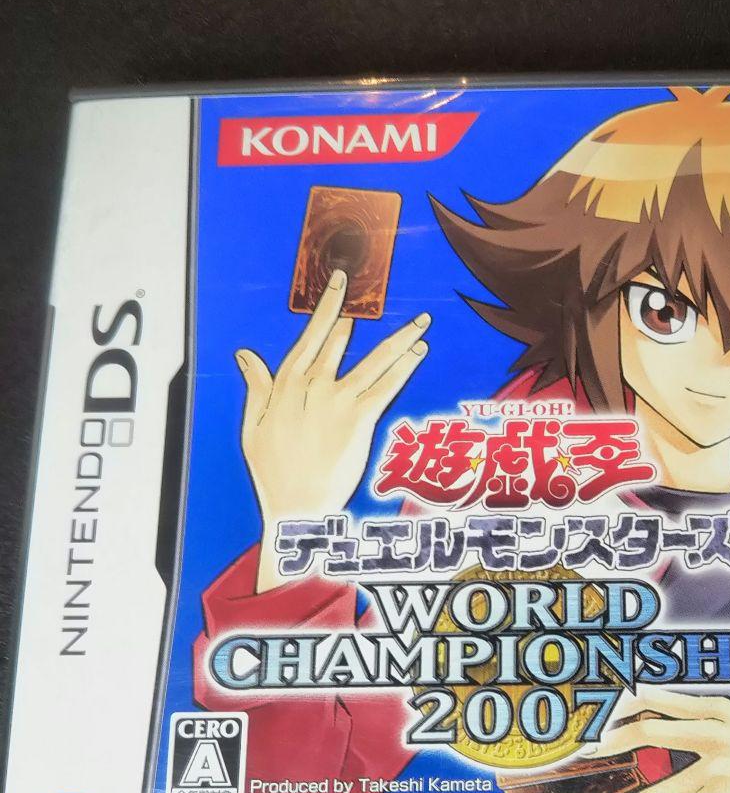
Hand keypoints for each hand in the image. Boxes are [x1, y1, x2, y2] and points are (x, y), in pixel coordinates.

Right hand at [234, 269, 430, 591]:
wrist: (296, 507)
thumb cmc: (273, 472)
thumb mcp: (252, 425)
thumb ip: (256, 386)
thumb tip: (246, 354)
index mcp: (286, 385)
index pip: (311, 336)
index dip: (327, 308)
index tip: (340, 285)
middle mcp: (313, 387)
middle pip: (341, 341)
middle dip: (360, 314)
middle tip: (377, 292)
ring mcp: (338, 401)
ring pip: (374, 361)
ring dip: (399, 339)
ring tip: (420, 323)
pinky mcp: (360, 420)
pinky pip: (387, 386)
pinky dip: (404, 367)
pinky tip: (418, 352)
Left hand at [581, 686, 729, 792]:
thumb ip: (700, 721)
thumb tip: (653, 723)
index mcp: (719, 709)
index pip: (657, 697)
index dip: (621, 702)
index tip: (598, 710)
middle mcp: (716, 733)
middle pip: (648, 731)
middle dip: (611, 742)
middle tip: (590, 751)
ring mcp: (721, 767)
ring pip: (662, 787)